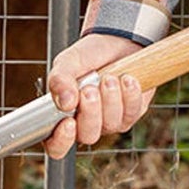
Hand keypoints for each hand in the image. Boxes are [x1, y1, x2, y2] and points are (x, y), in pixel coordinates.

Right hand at [44, 33, 156, 160]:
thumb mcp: (68, 62)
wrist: (116, 42)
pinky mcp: (131, 114)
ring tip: (109, 77)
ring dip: (110, 98)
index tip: (68, 122)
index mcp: (62, 117)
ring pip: (111, 124)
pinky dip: (130, 94)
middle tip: (90, 88)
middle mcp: (86, 125)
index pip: (56, 146)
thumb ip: (60, 80)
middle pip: (87, 136)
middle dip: (90, 112)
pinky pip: (132, 113)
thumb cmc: (87, 56)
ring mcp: (110, 122)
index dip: (61, 141)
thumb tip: (64, 102)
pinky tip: (127, 78)